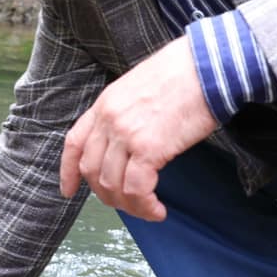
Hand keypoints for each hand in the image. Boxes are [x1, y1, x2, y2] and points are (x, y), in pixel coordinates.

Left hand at [60, 34, 217, 219]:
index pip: (74, 142)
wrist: (208, 65)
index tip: (69, 190)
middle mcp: (109, 120)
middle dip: (107, 195)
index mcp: (105, 103)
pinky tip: (158, 210)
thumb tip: (131, 143)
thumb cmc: (185, 73)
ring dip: (129, 206)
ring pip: (112, 185)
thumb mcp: (141, 87)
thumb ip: (127, 113)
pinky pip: (137, 189)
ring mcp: (126, 134)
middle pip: (92, 170)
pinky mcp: (149, 148)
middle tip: (127, 204)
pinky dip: (145, 206)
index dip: (68, 171)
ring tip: (148, 210)